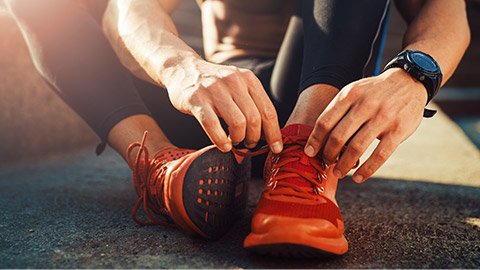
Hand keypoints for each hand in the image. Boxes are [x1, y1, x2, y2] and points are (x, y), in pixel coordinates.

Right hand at [165, 58, 282, 152]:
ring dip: (238, 139)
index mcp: (248, 78)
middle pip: (254, 119)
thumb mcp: (237, 85)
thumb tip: (267, 133)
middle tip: (248, 143)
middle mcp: (233, 81)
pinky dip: (220, 140)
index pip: (268, 110)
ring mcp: (214, 89)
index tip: (276, 148)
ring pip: (237, 123)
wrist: (182, 68)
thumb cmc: (213, 84)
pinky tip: (223, 145)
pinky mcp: (196, 99)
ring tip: (234, 141)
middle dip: (254, 138)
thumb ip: (251, 103)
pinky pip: (212, 125)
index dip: (274, 133)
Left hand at [304, 68, 427, 181]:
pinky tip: (358, 177)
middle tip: (326, 162)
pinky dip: (367, 170)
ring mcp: (383, 118)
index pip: (325, 121)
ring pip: (356, 148)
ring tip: (338, 172)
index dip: (315, 140)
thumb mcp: (354, 91)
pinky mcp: (399, 130)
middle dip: (328, 154)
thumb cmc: (374, 92)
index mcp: (349, 95)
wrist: (408, 81)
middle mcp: (365, 105)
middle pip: (338, 136)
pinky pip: (379, 155)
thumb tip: (320, 138)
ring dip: (344, 165)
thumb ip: (339, 110)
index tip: (309, 152)